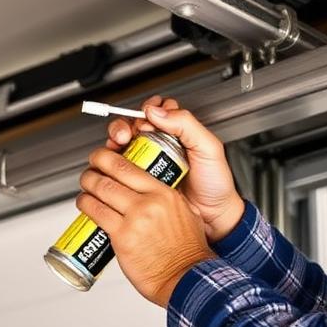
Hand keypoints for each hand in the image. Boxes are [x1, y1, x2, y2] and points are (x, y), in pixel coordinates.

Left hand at [77, 147, 214, 306]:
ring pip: (100, 191)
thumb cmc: (187, 252)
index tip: (103, 158)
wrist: (186, 278)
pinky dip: (85, 206)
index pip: (129, 166)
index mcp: (165, 194)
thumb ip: (169, 200)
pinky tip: (84, 206)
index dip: (109, 158)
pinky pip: (96, 214)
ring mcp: (135, 219)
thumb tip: (153, 193)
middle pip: (111, 174)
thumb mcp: (187, 214)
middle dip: (94, 169)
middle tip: (90, 171)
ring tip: (84, 189)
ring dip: (87, 187)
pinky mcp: (123, 238)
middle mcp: (149, 203)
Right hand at [105, 95, 244, 241]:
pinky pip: (119, 166)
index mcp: (177, 131)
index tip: (147, 121)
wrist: (212, 216)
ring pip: (123, 142)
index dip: (147, 110)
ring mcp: (147, 161)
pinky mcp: (138, 179)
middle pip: (132, 123)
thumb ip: (187, 124)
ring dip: (116, 139)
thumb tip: (158, 111)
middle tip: (127, 134)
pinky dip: (112, 162)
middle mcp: (159, 143)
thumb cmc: (215, 183)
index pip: (156, 110)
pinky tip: (115, 164)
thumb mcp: (208, 148)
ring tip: (120, 146)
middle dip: (124, 124)